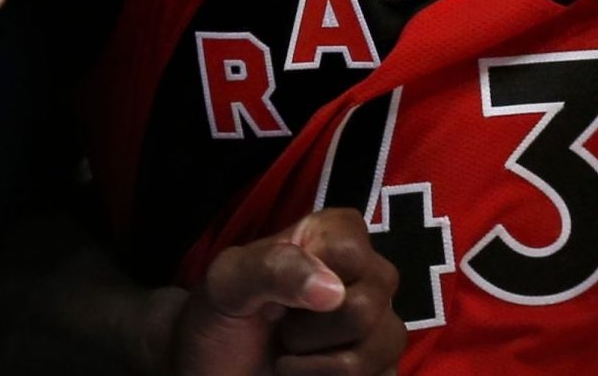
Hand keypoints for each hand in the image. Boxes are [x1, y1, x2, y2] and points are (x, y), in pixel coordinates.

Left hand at [168, 207, 404, 375]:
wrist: (215, 370)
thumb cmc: (220, 318)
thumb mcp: (227, 283)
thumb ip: (272, 269)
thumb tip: (332, 290)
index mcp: (334, 235)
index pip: (348, 252)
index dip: (304, 280)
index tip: (274, 291)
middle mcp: (367, 274)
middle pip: (366, 307)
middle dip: (307, 333)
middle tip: (281, 330)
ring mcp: (379, 323)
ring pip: (383, 348)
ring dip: (322, 367)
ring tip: (294, 357)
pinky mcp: (382, 367)